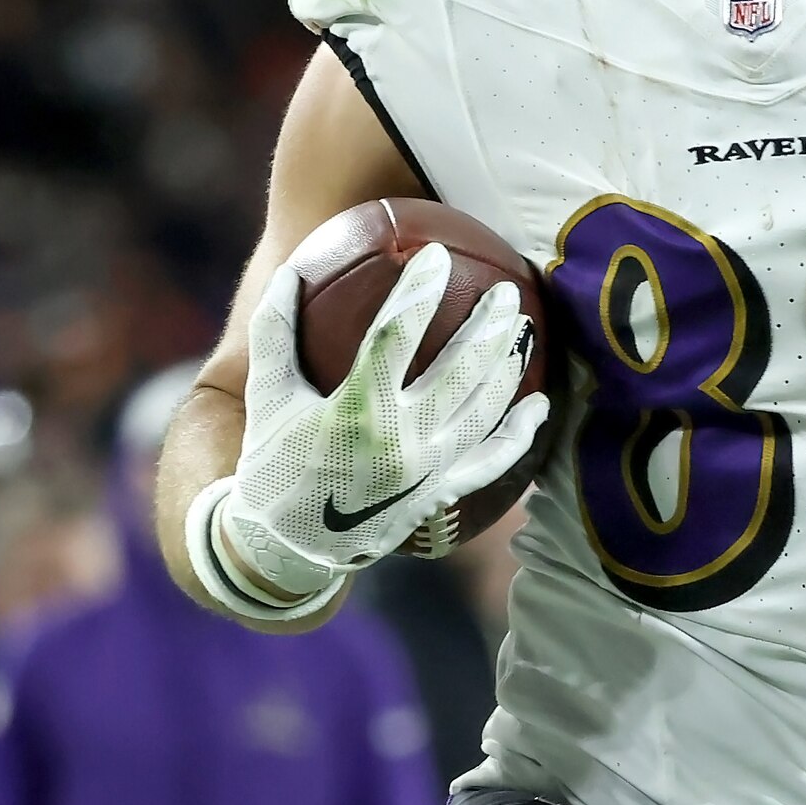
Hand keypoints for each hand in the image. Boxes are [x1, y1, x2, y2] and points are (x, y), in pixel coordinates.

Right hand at [207, 241, 551, 606]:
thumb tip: (291, 268)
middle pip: (460, 370)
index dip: (419, 290)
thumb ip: (275, 331)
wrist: (290, 549)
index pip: (396, 334)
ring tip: (524, 329)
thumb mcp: (266, 395)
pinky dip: (520, 434)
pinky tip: (539, 406)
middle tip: (506, 290)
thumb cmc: (274, 463)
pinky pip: (492, 462)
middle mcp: (399, 441)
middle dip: (489, 324)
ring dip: (509, 366)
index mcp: (354, 410)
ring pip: (484, 409)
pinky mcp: (441, 495)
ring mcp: (427, 472)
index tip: (435, 256)